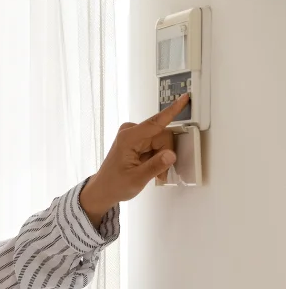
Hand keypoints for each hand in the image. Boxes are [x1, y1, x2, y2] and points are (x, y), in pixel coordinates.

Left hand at [80, 93, 189, 225]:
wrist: (104, 190)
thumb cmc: (114, 184)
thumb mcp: (137, 179)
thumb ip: (155, 166)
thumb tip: (170, 155)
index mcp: (128, 138)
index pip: (155, 122)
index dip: (172, 111)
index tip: (184, 98)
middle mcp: (131, 133)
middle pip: (163, 135)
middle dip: (165, 154)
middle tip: (159, 172)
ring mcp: (134, 136)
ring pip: (162, 141)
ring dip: (161, 157)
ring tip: (152, 172)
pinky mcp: (138, 140)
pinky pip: (157, 145)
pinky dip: (157, 157)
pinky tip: (149, 167)